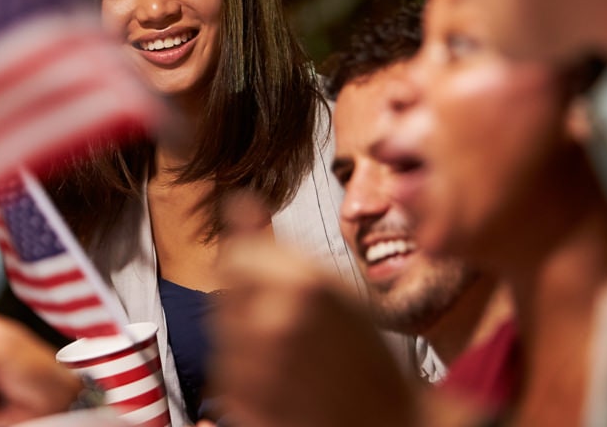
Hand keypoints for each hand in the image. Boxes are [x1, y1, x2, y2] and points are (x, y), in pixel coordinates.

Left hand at [208, 195, 419, 426]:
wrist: (386, 420)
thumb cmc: (365, 356)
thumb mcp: (330, 285)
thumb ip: (274, 243)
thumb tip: (237, 201)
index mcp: (299, 284)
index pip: (234, 256)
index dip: (249, 265)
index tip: (267, 278)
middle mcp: (272, 323)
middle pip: (224, 295)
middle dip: (246, 303)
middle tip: (286, 321)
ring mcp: (256, 368)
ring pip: (221, 335)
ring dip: (244, 339)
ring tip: (288, 352)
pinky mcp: (244, 404)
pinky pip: (223, 374)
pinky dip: (244, 374)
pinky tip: (280, 378)